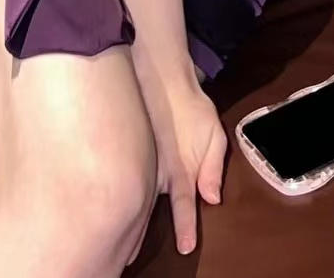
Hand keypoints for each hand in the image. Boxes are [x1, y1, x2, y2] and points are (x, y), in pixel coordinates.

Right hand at [130, 59, 226, 258]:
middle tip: (135, 255)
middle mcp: (158, 171)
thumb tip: (211, 199)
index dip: (185, 228)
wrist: (164, 79)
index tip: (185, 248)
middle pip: (151, 209)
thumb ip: (213, 168)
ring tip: (126, 243)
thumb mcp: (215, 134)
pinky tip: (118, 206)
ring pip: (136, 197)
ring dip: (132, 216)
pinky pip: (129, 180)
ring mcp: (142, 163)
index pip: (184, 205)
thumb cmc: (193, 108)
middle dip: (143, 232)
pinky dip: (126, 194)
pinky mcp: (132, 154)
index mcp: (181, 169)